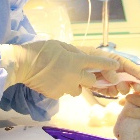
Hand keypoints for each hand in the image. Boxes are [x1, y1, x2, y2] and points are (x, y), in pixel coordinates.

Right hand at [0, 40, 118, 98]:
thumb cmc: (41, 51)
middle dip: (88, 77)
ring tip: (63, 77)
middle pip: (91, 80)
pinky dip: (61, 87)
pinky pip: (64, 92)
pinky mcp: (57, 95)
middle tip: (79, 71)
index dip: (108, 65)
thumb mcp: (60, 45)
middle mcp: (75, 75)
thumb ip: (73, 52)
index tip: (116, 66)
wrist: (23, 66)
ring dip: (75, 84)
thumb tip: (80, 58)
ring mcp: (66, 87)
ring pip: (78, 89)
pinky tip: (52, 81)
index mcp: (76, 61)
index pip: (98, 63)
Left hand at [75, 46, 139, 95]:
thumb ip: (107, 68)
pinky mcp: (103, 88)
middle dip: (134, 84)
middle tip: (137, 88)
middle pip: (130, 79)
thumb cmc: (84, 56)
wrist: (69, 65)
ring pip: (121, 88)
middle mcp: (115, 71)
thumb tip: (116, 79)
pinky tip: (107, 90)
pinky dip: (110, 92)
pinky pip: (111, 93)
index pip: (131, 67)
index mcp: (116, 61)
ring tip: (116, 87)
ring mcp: (110, 80)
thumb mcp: (96, 58)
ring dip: (121, 89)